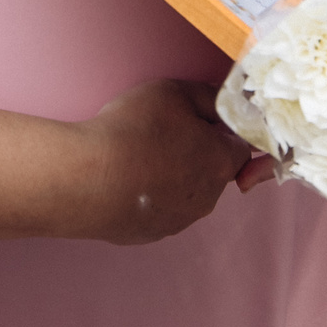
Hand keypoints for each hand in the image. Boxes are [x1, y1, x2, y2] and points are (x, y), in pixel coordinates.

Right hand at [74, 79, 258, 245]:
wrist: (85, 179)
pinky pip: (159, 210)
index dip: (220, 129)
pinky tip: (125, 179)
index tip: (196, 119)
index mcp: (220, 162)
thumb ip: (208, 97)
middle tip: (162, 133)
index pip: (240, 146)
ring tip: (138, 156)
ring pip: (186, 193)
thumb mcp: (173, 91)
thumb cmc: (132, 131)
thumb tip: (226, 105)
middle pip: (213, 170)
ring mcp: (178, 221)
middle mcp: (207, 198)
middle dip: (196, 152)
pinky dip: (149, 195)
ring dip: (172, 175)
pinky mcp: (151, 234)